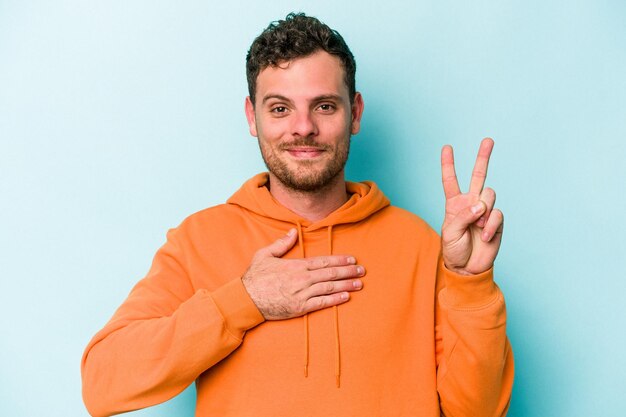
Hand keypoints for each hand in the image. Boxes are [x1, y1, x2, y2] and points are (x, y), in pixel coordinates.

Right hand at [241, 229, 364, 319]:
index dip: (339, 260)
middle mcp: (301, 279)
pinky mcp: (300, 307)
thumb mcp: (264, 254)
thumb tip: (293, 231)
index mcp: (295, 265)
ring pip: (329, 288)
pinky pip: (321, 303)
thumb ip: (281, 244)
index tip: (352, 259)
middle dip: (348, 271)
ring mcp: (302, 294)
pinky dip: (335, 299)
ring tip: (359, 283)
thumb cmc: (254, 277)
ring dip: (346, 285)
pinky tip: (346, 297)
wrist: (246, 300)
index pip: (323, 262)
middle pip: (330, 274)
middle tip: (362, 270)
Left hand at [440, 138, 503, 274]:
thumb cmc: (454, 250)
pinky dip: (490, 225)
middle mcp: (470, 203)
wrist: (468, 268)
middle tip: (488, 140)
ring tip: (477, 227)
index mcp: (454, 203)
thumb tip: (480, 204)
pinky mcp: (496, 221)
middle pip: (478, 175)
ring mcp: (485, 211)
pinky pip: (496, 214)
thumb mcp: (450, 232)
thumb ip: (463, 216)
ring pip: (489, 195)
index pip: (450, 180)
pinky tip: (485, 235)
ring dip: (482, 211)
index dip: (448, 164)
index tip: (447, 147)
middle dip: (483, 157)